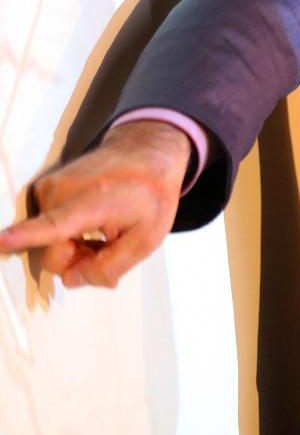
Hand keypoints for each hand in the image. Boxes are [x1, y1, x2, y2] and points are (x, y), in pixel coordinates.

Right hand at [0, 120, 189, 288]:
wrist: (146, 153)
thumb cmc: (150, 194)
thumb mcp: (147, 239)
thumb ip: (109, 267)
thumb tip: (70, 280)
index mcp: (91, 203)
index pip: (53, 226)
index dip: (24, 237)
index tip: (0, 241)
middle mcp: (63, 192)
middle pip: (51, 253)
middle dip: (77, 259)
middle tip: (108, 245)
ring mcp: (50, 186)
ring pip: (48, 242)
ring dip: (74, 245)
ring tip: (103, 229)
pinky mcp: (43, 187)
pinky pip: (46, 226)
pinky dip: (67, 232)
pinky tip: (91, 221)